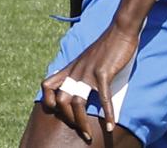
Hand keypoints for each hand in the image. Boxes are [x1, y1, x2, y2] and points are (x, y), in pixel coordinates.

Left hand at [40, 25, 138, 140]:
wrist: (120, 30)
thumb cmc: (107, 48)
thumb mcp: (89, 61)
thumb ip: (84, 74)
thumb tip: (85, 92)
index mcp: (70, 68)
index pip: (47, 85)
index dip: (47, 101)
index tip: (57, 113)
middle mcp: (75, 71)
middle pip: (61, 100)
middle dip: (67, 119)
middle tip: (79, 131)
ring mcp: (88, 72)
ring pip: (77, 102)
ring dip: (81, 123)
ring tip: (87, 136)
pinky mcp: (103, 72)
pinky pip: (103, 97)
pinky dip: (107, 114)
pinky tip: (110, 125)